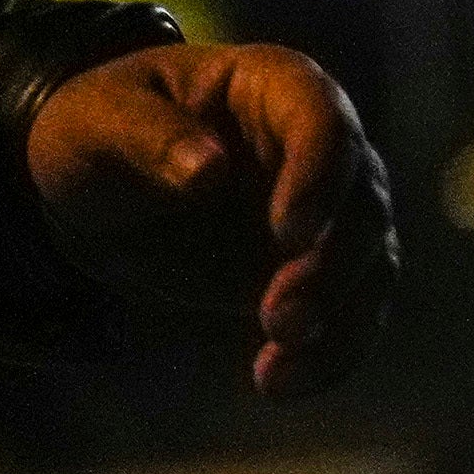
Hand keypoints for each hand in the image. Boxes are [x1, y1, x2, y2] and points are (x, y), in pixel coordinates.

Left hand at [24, 39, 396, 397]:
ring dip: (339, 322)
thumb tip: (210, 171)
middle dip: (332, 268)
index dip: (320, 176)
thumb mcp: (99, 122)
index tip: (288, 234)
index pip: (324, 120)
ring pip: (373, 267)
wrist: (101, 190)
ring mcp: (333, 212)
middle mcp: (323, 148)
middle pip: (364, 204)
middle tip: (277, 318)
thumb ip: (149, 138)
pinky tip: (280, 384)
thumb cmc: (99, 131)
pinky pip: (352, 316)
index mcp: (276, 88)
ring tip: (276, 371)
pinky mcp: (324, 271)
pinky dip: (329, 356)